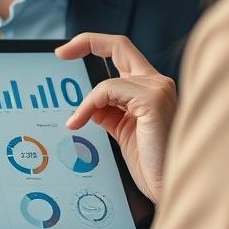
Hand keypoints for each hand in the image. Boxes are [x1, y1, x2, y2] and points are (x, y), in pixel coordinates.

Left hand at [57, 33, 176, 202]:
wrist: (168, 187)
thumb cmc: (152, 165)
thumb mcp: (123, 132)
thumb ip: (108, 113)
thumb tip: (87, 105)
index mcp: (151, 89)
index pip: (123, 53)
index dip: (95, 45)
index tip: (67, 52)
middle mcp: (157, 84)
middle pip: (120, 45)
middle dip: (87, 41)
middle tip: (60, 52)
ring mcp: (158, 90)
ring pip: (108, 80)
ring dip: (85, 102)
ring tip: (74, 123)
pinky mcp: (153, 100)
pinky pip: (107, 91)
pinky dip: (88, 105)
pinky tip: (79, 122)